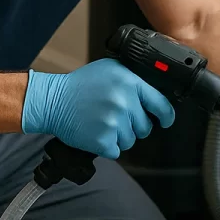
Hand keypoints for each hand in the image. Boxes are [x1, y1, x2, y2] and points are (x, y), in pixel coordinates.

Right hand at [22, 58, 174, 158]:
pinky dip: (107, 146)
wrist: (53, 101)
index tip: (166, 121)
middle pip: (145, 127)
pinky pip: (116, 151)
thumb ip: (134, 79)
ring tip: (103, 123)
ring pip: (131, 141)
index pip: (161, 105)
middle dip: (134, 126)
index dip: (166, 116)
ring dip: (119, 137)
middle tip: (115, 117)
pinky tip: (96, 132)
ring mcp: (114, 122)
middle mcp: (124, 102)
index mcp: (130, 83)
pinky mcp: (103, 140)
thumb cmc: (81, 84)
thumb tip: (156, 92)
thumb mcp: (111, 69)